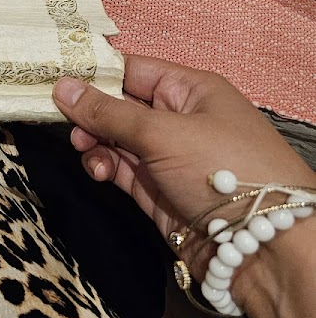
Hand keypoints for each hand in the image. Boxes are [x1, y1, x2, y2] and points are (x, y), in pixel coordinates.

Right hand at [52, 55, 315, 271]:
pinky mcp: (156, 190)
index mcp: (190, 90)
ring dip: (93, 142)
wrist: (262, 248)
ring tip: (86, 150)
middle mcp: (178, 119)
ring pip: (114, 139)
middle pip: (119, 104)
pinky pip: (119, 169)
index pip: (133, 69)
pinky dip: (102, 167)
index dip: (95, 72)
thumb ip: (108, 113)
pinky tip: (97, 171)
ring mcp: (166, 157)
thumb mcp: (163, 133)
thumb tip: (62, 87)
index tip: (55, 77)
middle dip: (90, 111)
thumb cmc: (226, 172)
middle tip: (65, 121)